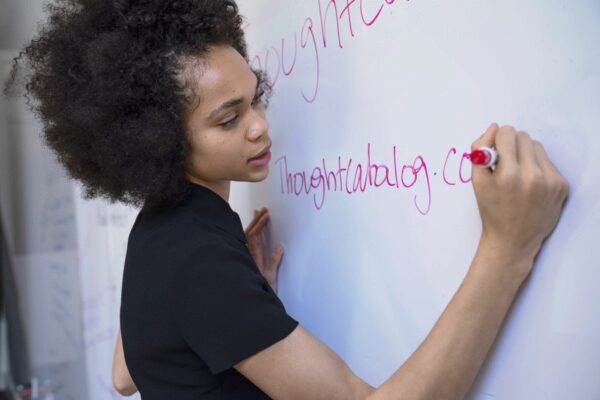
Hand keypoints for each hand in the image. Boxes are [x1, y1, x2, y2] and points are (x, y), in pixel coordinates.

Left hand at [245, 207, 284, 292]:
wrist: (252, 303)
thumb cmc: (262, 291)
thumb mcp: (271, 278)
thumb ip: (274, 262)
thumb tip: (280, 246)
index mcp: (254, 258)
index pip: (254, 236)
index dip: (259, 224)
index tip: (266, 215)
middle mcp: (248, 256)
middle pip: (249, 234)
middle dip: (256, 221)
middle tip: (262, 210)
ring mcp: (247, 258)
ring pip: (246, 237)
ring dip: (252, 225)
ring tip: (257, 214)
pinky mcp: (248, 261)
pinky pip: (247, 243)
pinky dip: (250, 233)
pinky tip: (252, 230)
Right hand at [471, 123, 568, 278]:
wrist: (512, 240)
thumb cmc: (491, 210)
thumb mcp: (476, 181)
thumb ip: (479, 150)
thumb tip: (494, 127)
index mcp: (507, 175)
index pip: (506, 133)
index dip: (497, 140)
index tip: (494, 151)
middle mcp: (531, 176)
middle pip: (523, 136)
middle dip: (511, 145)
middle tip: (505, 163)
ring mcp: (550, 182)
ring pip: (537, 146)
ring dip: (525, 154)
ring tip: (517, 173)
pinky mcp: (561, 186)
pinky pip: (548, 162)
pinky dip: (537, 167)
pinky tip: (530, 184)